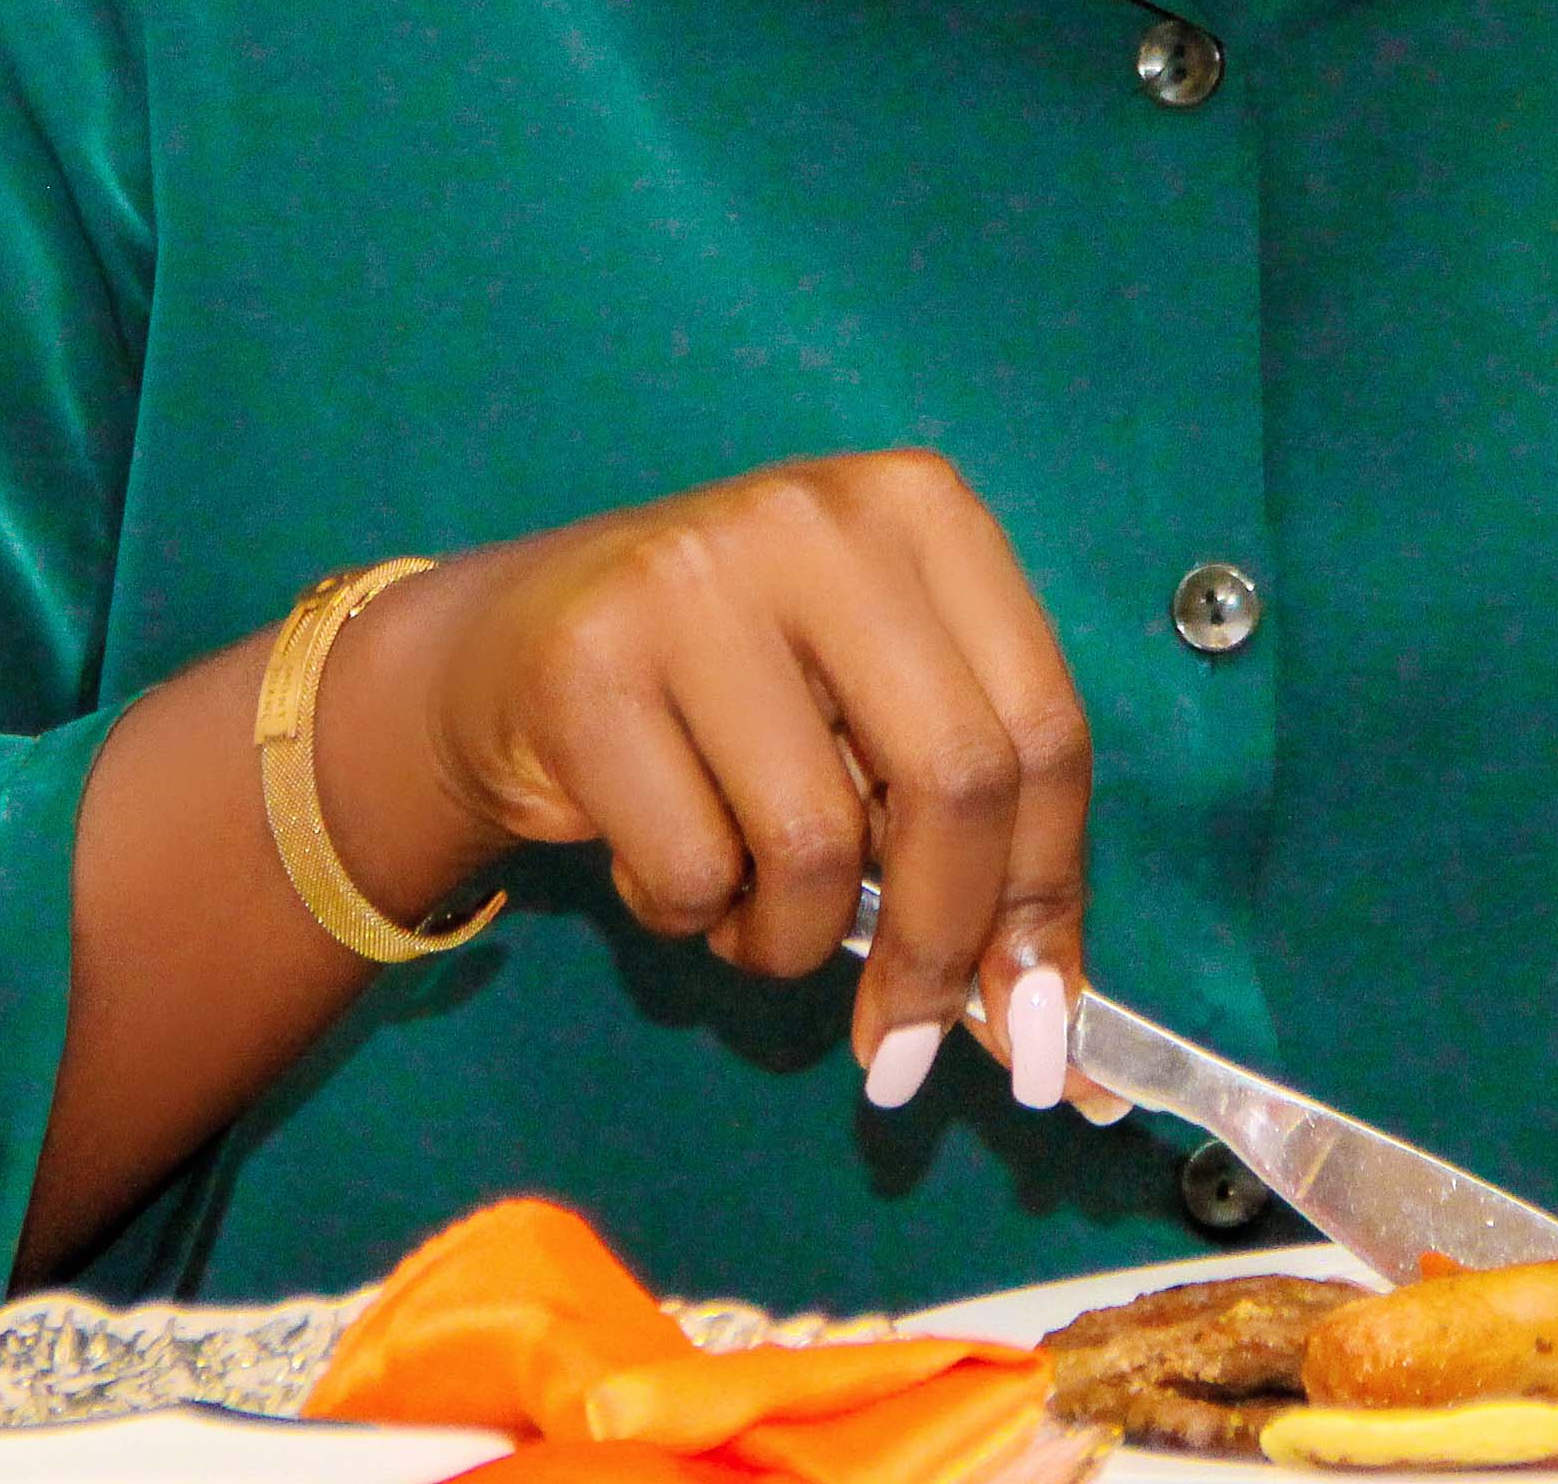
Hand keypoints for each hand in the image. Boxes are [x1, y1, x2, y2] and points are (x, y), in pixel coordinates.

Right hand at [340, 452, 1095, 1108]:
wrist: (509, 647)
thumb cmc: (734, 695)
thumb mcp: (868, 714)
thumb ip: (970, 834)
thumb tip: (1048, 1025)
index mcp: (926, 512)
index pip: (1044, 727)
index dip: (1048, 891)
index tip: (1031, 1015)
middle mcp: (822, 521)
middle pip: (955, 780)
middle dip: (942, 948)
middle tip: (905, 1046)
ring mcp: (697, 581)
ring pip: (816, 845)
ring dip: (789, 936)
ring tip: (745, 904)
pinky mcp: (590, 664)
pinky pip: (690, 870)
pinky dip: (689, 916)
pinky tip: (660, 859)